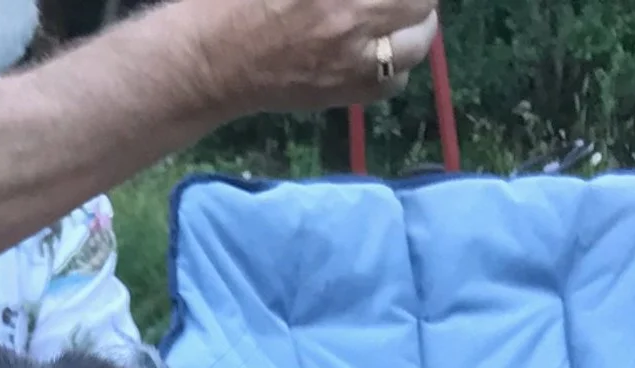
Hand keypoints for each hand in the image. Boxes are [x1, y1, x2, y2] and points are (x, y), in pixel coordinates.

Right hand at [171, 0, 437, 118]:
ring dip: (416, 27)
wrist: (212, 59)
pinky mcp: (346, 91)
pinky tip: (379, 57)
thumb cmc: (242, 0)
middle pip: (422, 0)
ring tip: (399, 21)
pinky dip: (395, 68)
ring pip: (418, 41)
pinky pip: (394, 83)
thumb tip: (366, 0)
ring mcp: (356, 57)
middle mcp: (358, 13)